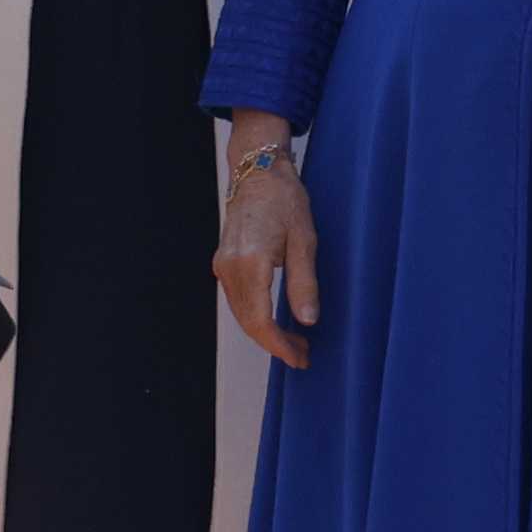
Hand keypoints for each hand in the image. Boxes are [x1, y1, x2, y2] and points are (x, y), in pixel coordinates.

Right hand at [213, 110, 317, 367]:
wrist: (259, 173)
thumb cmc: (285, 200)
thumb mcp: (305, 241)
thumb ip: (304, 284)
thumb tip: (308, 321)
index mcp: (250, 263)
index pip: (260, 320)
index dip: (279, 345)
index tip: (299, 358)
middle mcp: (230, 268)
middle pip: (248, 322)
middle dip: (275, 344)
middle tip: (302, 355)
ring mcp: (222, 266)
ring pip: (241, 314)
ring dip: (265, 332)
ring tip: (294, 343)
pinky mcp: (223, 263)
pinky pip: (238, 300)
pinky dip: (256, 316)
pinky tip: (275, 321)